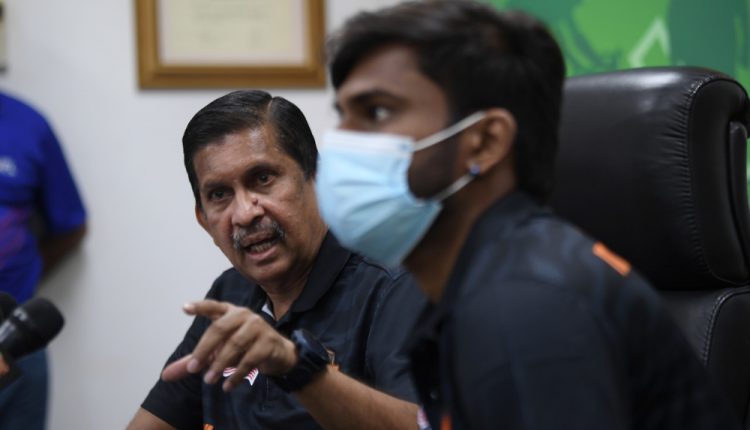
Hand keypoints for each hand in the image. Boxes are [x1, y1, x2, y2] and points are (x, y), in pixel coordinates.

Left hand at [161, 300, 297, 391]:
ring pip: (235, 344)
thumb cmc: (244, 347)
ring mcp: (258, 326)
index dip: (199, 307)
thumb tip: (166, 375)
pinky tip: (227, 385)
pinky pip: (250, 359)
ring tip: (209, 381)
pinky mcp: (269, 342)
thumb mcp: (218, 351)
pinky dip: (237, 374)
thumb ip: (194, 361)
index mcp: (230, 312)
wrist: (279, 353)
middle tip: (193, 369)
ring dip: (220, 364)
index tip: (184, 308)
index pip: (212, 307)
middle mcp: (244, 315)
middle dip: (204, 349)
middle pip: (220, 328)